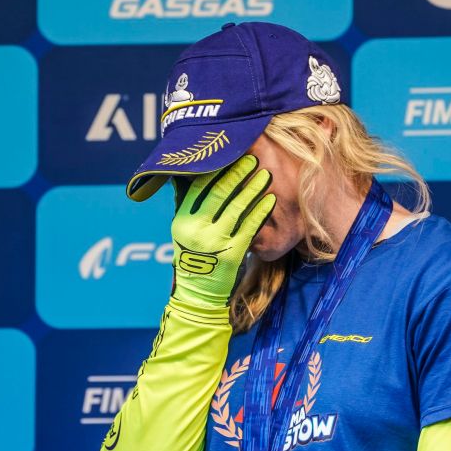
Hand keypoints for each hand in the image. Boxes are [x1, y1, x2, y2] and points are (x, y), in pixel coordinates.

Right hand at [168, 154, 276, 307]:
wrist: (199, 295)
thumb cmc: (195, 260)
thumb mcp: (184, 233)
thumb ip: (190, 209)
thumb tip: (195, 177)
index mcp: (181, 221)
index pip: (197, 187)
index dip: (214, 169)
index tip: (228, 155)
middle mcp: (195, 229)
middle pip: (218, 193)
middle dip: (237, 173)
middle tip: (252, 159)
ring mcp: (214, 242)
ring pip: (236, 207)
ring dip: (253, 188)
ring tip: (265, 174)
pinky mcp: (232, 253)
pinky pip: (250, 227)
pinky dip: (260, 211)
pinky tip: (270, 199)